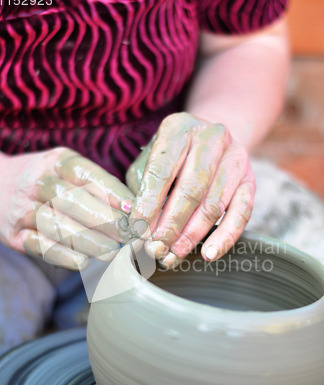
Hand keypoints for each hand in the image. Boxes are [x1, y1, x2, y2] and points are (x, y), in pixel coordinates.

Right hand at [0, 147, 133, 269]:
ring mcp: (22, 209)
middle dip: (106, 221)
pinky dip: (62, 255)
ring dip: (89, 242)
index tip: (135, 210)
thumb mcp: (67, 170)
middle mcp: (37, 182)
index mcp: (56, 162)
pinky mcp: (14, 235)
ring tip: (113, 253)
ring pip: (57, 226)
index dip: (112, 193)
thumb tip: (137, 211)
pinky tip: (84, 262)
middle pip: (73, 201)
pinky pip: (39, 246)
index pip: (87, 175)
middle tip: (130, 237)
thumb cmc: (48, 181)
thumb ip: (97, 186)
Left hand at [126, 112, 255, 266]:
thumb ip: (140, 189)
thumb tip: (135, 224)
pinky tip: (208, 254)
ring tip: (173, 256)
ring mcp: (235, 158)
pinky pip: (241, 214)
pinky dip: (225, 237)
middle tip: (156, 249)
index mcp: (179, 128)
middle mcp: (211, 137)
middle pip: (191, 190)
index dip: (149, 205)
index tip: (138, 232)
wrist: (210, 142)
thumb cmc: (170, 157)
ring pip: (214, 205)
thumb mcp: (148, 162)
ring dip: (192, 236)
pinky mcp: (250, 180)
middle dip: (171, 225)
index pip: (162, 171)